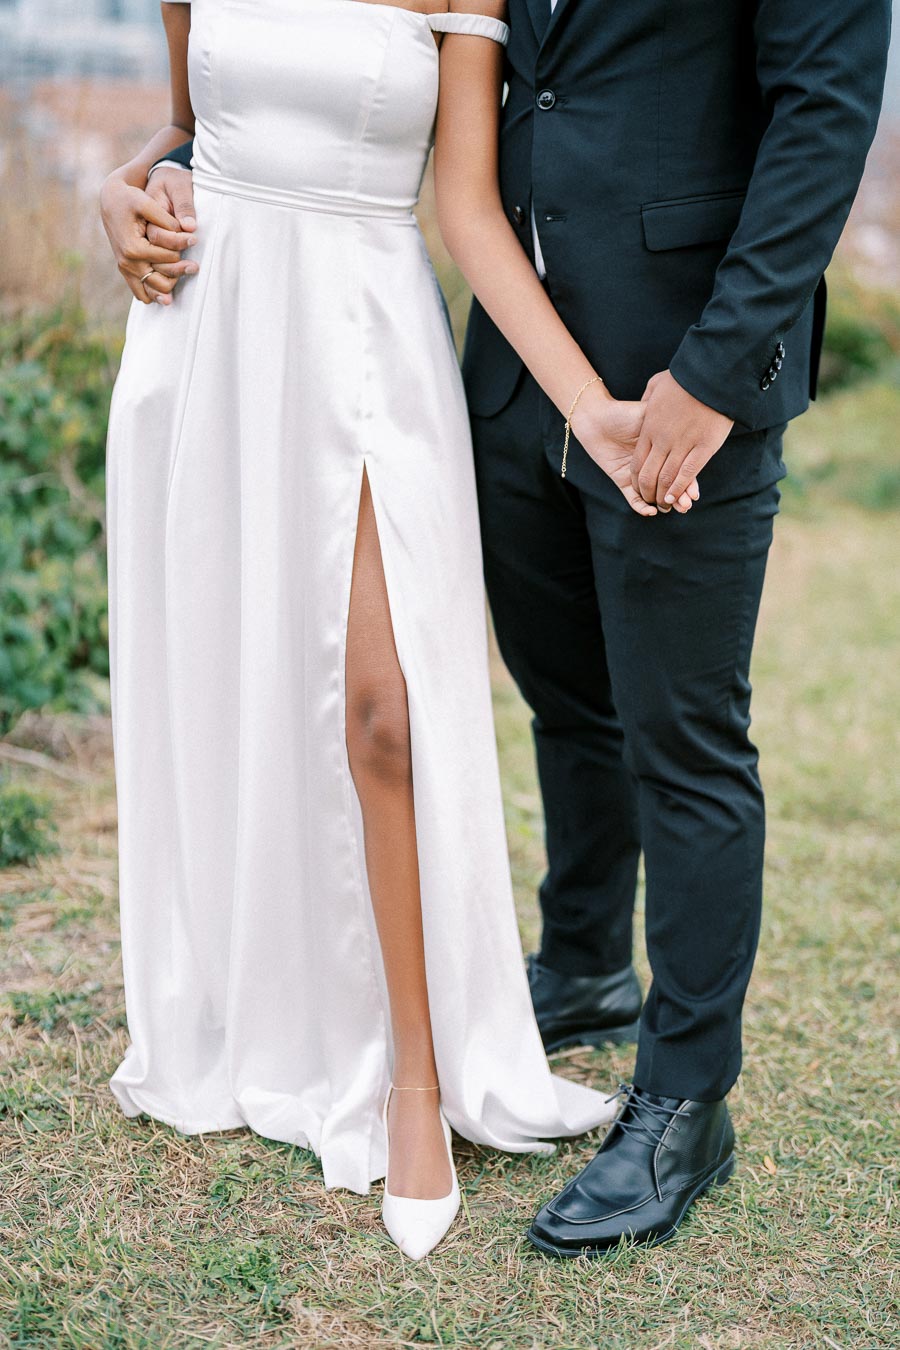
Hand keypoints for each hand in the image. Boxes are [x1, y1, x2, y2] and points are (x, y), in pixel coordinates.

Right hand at [100, 167, 197, 304]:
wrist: (111, 200)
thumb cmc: (130, 199)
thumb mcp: (147, 203)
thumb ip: (166, 220)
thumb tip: (188, 232)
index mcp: (133, 248)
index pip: (168, 258)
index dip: (182, 248)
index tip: (194, 240)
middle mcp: (128, 263)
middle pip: (162, 282)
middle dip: (180, 272)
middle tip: (194, 265)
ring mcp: (125, 269)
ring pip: (154, 292)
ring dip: (170, 286)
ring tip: (182, 272)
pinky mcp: (126, 270)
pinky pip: (142, 293)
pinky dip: (156, 292)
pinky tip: (169, 284)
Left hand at [572, 384, 698, 517]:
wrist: (598, 418)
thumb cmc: (626, 413)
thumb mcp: (652, 415)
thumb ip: (670, 419)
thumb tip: (692, 416)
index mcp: (665, 450)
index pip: (680, 470)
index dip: (689, 482)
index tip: (696, 493)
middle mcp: (654, 465)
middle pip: (670, 486)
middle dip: (680, 497)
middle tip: (687, 505)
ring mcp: (639, 475)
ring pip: (654, 495)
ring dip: (664, 504)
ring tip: (674, 509)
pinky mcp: (622, 481)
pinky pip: (633, 499)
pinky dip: (641, 507)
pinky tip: (650, 511)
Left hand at [632, 370, 733, 509]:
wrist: (710, 374)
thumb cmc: (684, 377)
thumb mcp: (656, 385)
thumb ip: (648, 399)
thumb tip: (645, 405)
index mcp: (650, 428)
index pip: (638, 461)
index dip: (637, 478)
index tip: (639, 486)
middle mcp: (663, 440)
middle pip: (650, 474)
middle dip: (648, 492)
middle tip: (652, 501)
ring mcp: (682, 444)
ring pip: (667, 478)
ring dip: (664, 495)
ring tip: (664, 505)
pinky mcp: (703, 447)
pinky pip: (688, 474)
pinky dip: (680, 488)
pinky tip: (676, 498)